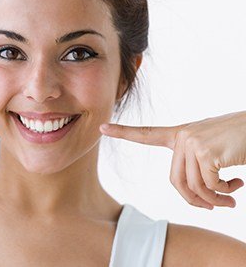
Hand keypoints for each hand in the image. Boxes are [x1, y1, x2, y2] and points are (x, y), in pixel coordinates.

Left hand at [99, 111, 245, 209]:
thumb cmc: (237, 140)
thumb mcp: (210, 150)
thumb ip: (195, 166)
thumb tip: (195, 196)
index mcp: (179, 134)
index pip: (146, 134)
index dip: (123, 132)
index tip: (102, 128)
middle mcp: (182, 136)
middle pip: (175, 181)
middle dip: (195, 201)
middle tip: (215, 207)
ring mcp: (192, 143)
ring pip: (194, 187)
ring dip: (214, 200)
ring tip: (231, 199)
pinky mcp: (206, 152)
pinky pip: (210, 186)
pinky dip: (225, 193)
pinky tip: (237, 184)